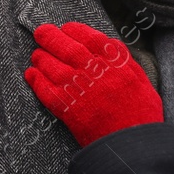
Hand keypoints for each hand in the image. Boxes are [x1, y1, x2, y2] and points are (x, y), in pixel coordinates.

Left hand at [24, 22, 163, 146]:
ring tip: (37, 56)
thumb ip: (123, 62)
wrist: (132, 144)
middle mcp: (95, 70)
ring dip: (41, 58)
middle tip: (41, 33)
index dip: (73, 30)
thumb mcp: (141, 80)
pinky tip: (32, 75)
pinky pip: (44, 89)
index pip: (89, 36)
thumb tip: (108, 46)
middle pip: (66, 46)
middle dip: (50, 37)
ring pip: (51, 65)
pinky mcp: (66, 108)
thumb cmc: (142, 114)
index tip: (66, 28)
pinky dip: (35, 80)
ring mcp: (78, 88)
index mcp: (115, 62)